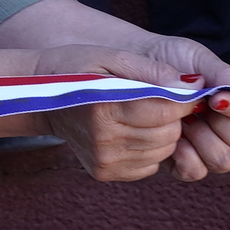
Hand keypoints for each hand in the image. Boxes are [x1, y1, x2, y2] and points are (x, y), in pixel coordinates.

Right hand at [31, 44, 229, 180]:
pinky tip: (135, 131)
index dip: (183, 99)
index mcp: (104, 107)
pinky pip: (149, 165)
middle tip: (164, 100)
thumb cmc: (77, 68)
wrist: (40, 98)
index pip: (165, 110)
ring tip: (146, 114)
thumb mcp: (110, 56)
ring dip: (164, 133)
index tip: (184, 88)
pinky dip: (151, 149)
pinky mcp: (104, 172)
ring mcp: (104, 160)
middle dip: (173, 116)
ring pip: (162, 150)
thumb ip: (151, 70)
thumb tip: (189, 85)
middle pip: (167, 134)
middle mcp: (103, 140)